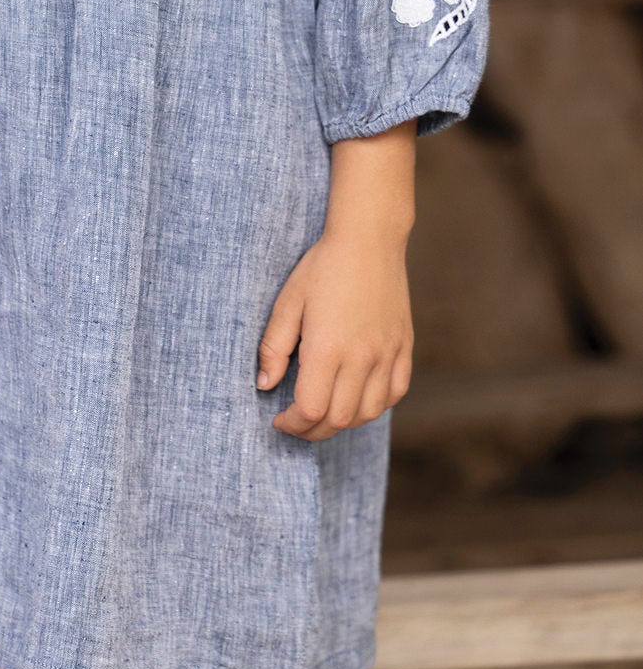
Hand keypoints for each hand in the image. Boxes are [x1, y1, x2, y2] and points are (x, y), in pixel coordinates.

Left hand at [256, 121, 416, 440]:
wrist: (369, 239)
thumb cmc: (322, 267)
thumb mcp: (287, 302)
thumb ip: (274, 347)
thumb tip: (264, 385)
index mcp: (328, 348)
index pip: (312, 410)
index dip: (293, 423)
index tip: (279, 419)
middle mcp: (362, 357)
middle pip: (339, 419)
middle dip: (313, 430)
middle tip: (296, 422)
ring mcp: (387, 354)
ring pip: (368, 412)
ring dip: (343, 422)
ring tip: (322, 413)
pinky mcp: (404, 347)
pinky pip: (394, 394)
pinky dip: (374, 406)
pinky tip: (356, 398)